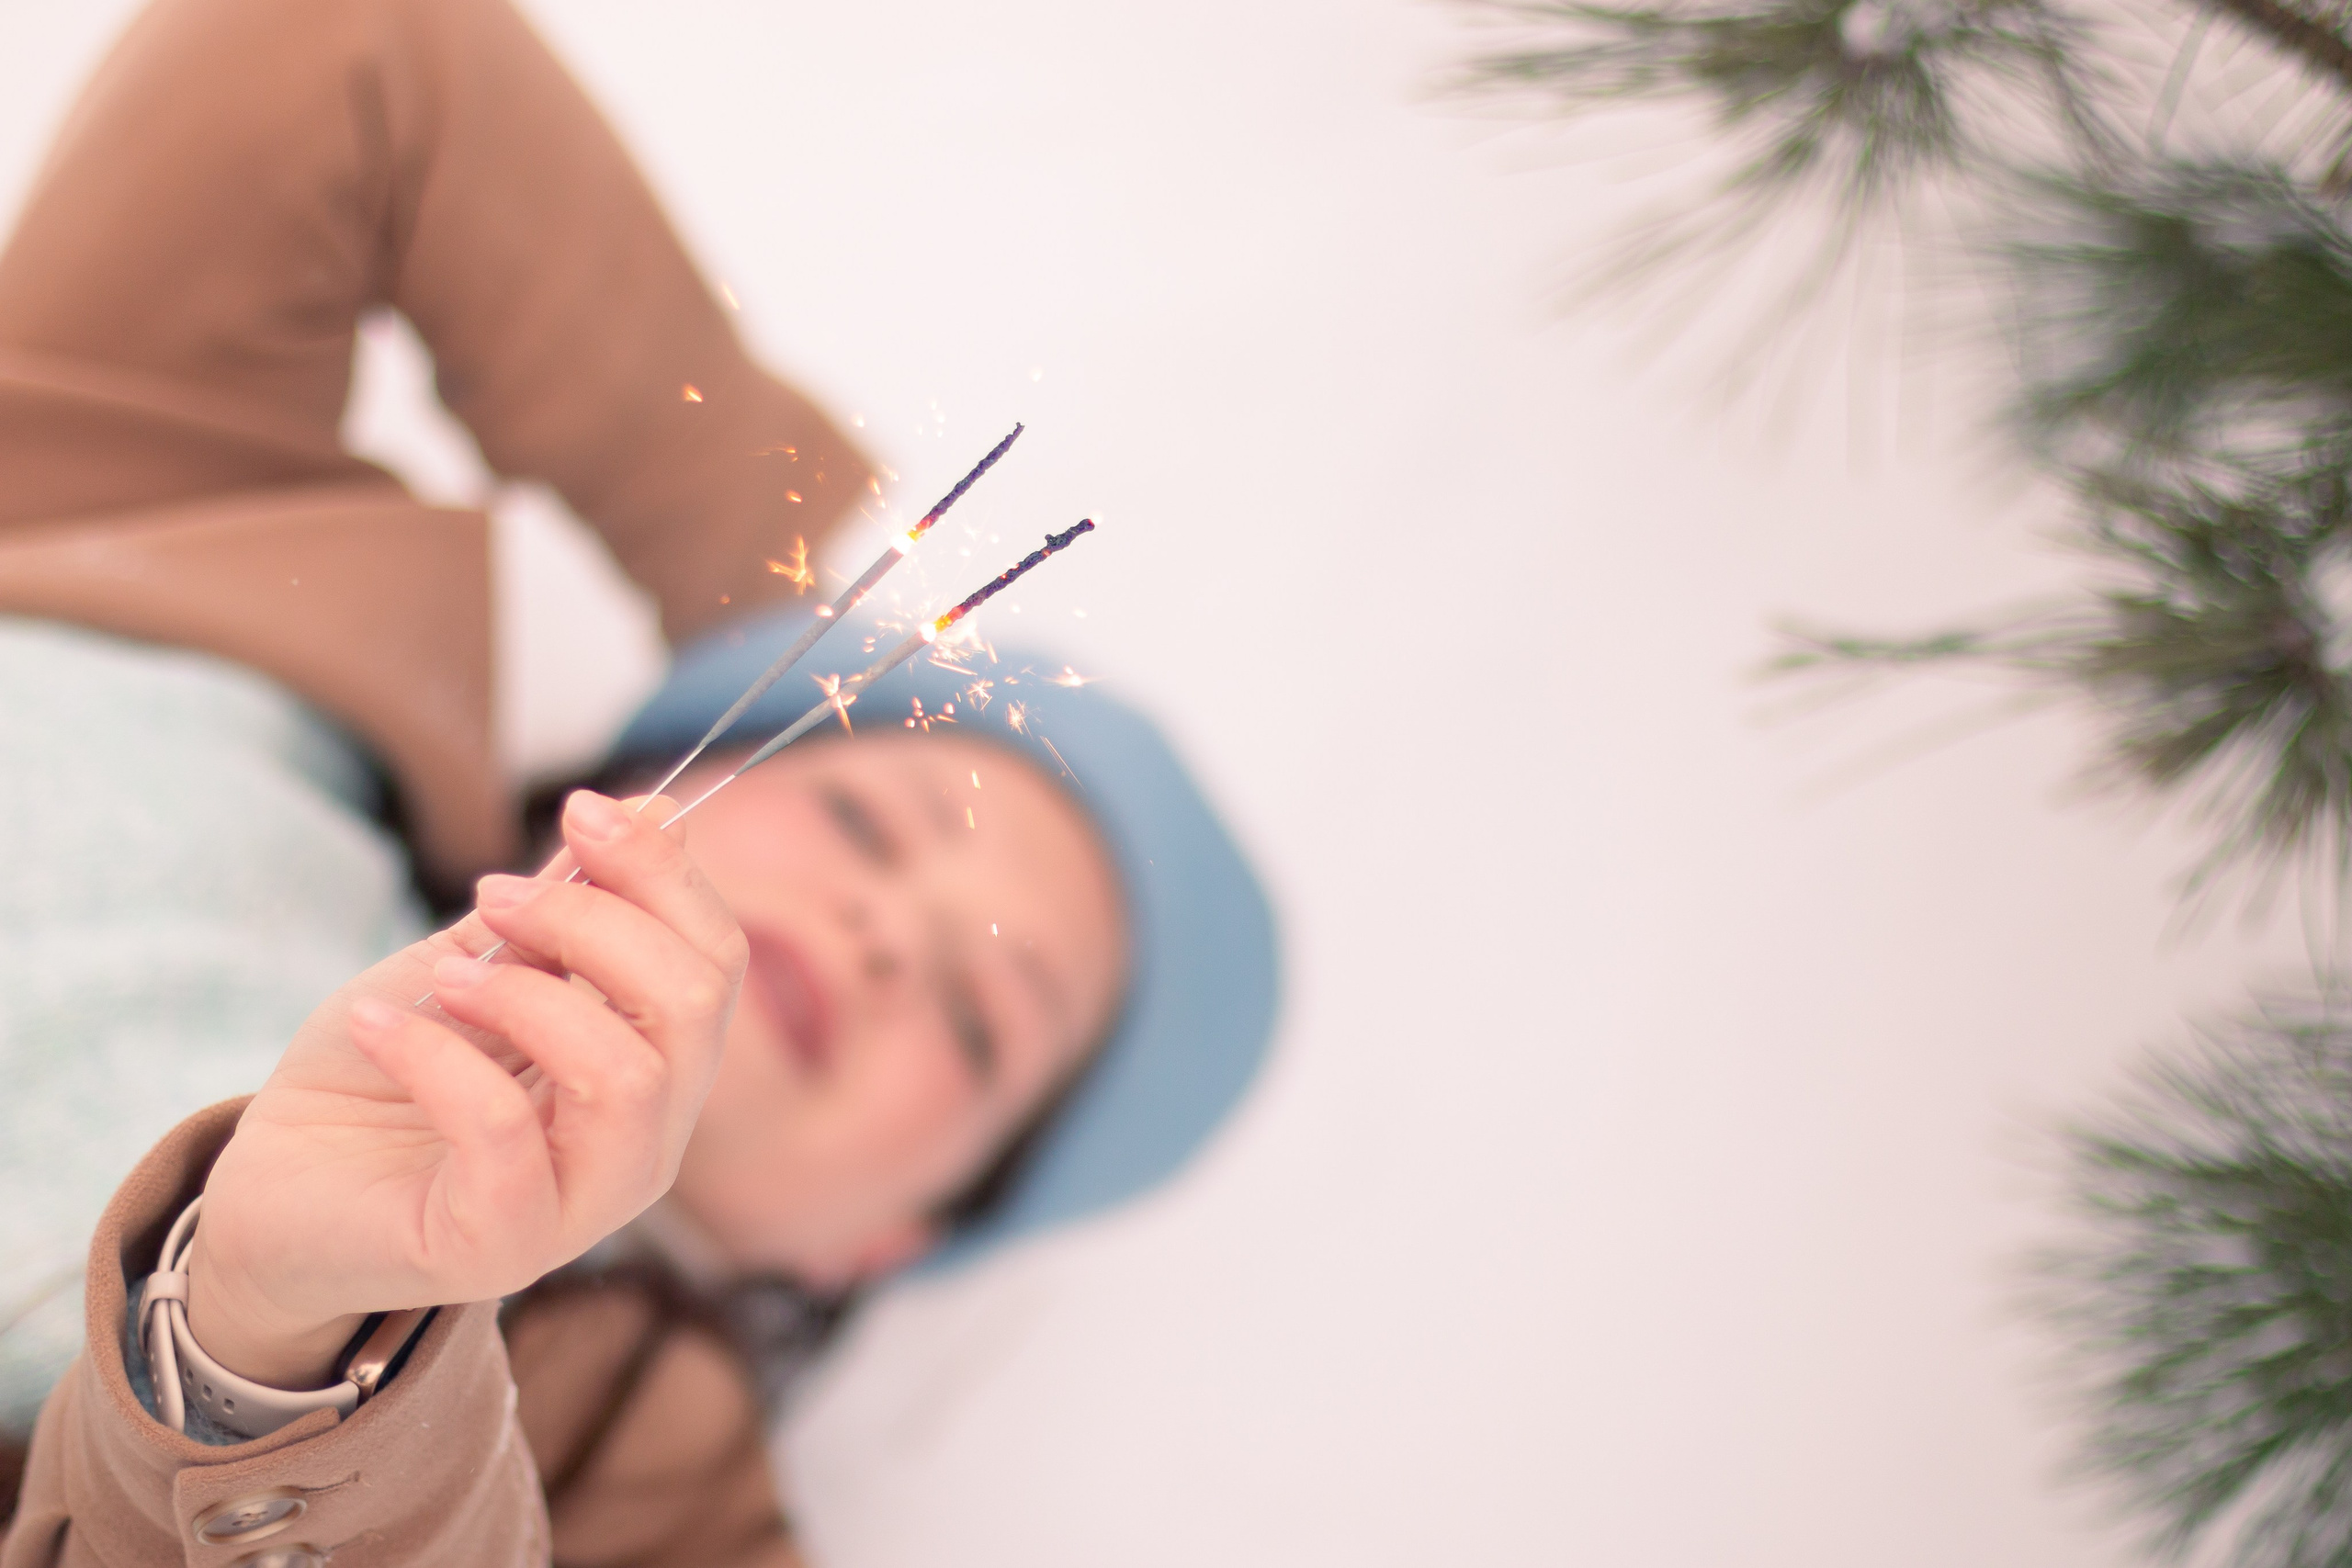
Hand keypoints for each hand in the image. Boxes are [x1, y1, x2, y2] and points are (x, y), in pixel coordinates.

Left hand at [186, 790, 747, 1388]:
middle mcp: (646, 1142)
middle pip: (692, 1006)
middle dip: (593, 921)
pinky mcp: (500, 1244)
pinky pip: (502, 1131)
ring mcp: (583, 1206)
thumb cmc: (380, 1076)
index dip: (660, 871)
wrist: (277, 1190)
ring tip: (442, 977)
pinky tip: (379, 1024)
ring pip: (628, 1075)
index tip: (580, 812)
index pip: (715, 960)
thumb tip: (659, 809)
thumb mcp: (476, 962)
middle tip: (489, 897)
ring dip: (526, 994)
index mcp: (657, 1071)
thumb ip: (566, 903)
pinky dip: (435, 1055)